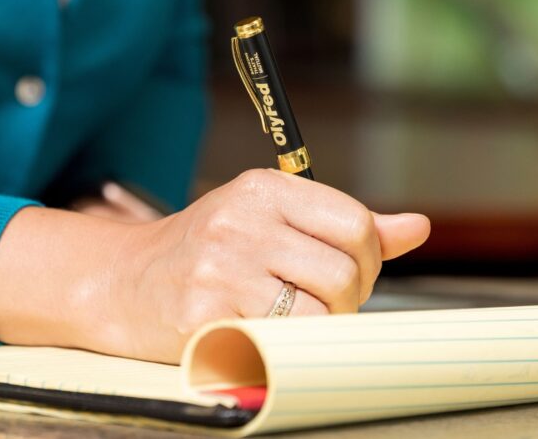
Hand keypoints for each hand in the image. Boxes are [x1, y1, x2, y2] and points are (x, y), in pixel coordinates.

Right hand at [0, 169, 428, 362]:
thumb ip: (343, 224)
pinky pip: (280, 343)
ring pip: (320, 312)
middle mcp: (243, 218)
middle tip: (317, 307)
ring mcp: (220, 265)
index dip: (367, 262)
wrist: (120, 281)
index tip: (347, 278)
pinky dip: (281, 349)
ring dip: (318, 330)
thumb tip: (417, 227)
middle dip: (345, 301)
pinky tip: (256, 335)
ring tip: (290, 323)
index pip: (356, 225)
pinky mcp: (203, 312)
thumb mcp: (269, 219)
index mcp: (264, 188)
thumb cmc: (206, 251)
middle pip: (344, 272)